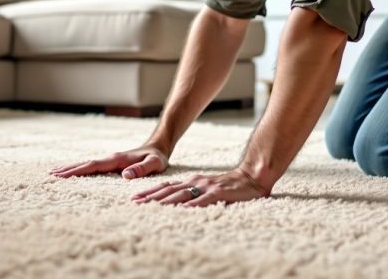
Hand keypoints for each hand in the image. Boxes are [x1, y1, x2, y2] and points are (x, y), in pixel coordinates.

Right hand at [50, 145, 168, 179]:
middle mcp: (110, 158)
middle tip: (50, 174)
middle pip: (85, 163)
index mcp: (117, 159)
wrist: (158, 148)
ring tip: (54, 173)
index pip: (93, 165)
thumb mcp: (154, 164)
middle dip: (68, 169)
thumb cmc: (157, 158)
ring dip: (71, 168)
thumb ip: (142, 169)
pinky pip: (92, 166)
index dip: (78, 170)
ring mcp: (109, 160)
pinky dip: (80, 169)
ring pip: (86, 164)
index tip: (62, 175)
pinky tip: (73, 173)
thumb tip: (125, 175)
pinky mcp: (110, 163)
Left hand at [131, 168, 269, 207]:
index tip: (136, 198)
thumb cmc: (231, 186)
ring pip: (181, 195)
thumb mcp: (207, 188)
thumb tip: (178, 205)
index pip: (167, 187)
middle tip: (135, 203)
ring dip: (164, 201)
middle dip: (151, 197)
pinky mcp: (218, 193)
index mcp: (192, 181)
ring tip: (150, 207)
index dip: (151, 192)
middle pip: (169, 190)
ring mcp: (207, 187)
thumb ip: (194, 194)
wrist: (252, 176)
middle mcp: (196, 182)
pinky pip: (202, 200)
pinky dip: (191, 205)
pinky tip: (181, 211)